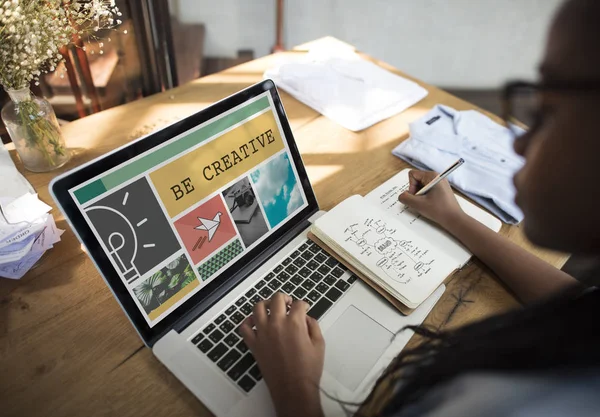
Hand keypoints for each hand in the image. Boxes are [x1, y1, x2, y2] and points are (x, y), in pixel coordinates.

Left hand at [240, 293, 324, 416]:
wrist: (293, 388)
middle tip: (288, 303)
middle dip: (285, 298)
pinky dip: (248, 322)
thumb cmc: (308, 369)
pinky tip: (254, 322)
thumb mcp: (319, 344)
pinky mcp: (254, 344)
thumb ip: (313, 326)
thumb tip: (306, 318)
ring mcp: (262, 333)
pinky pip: (244, 327)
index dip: (303, 304)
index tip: (304, 308)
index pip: (298, 304)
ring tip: (271, 307)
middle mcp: (276, 324)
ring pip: (257, 307)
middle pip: (277, 299)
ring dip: (265, 304)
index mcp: (294, 323)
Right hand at [398, 170, 464, 228]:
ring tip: (427, 203)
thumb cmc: (438, 210)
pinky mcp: (441, 189)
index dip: (411, 186)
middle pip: (417, 179)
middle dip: (416, 191)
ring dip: (420, 195)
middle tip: (422, 201)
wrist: (454, 219)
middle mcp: (436, 176)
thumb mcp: (418, 204)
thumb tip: (402, 195)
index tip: (417, 196)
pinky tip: (431, 204)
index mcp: (432, 176)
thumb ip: (405, 198)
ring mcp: (440, 182)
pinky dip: (425, 196)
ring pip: (421, 185)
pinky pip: (427, 189)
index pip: (412, 175)